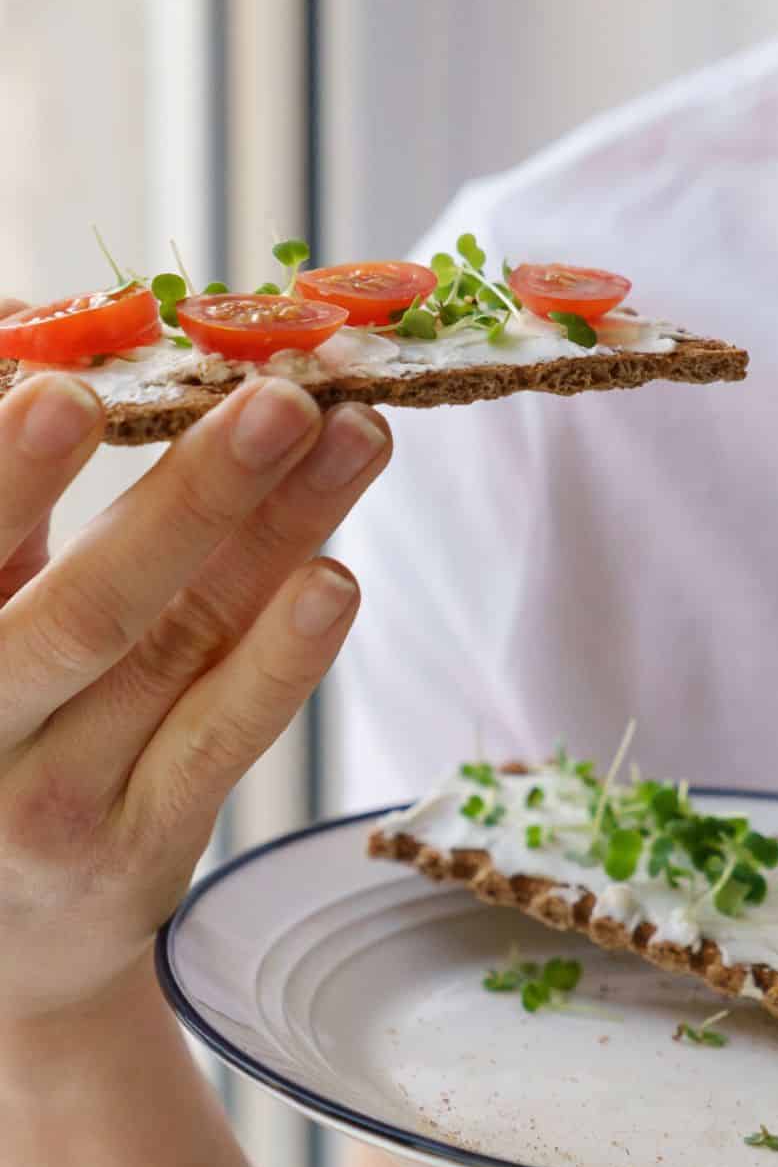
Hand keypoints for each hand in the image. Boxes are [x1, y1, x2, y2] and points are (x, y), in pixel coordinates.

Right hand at [0, 302, 391, 1030]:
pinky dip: (281, 662)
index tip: (76, 388)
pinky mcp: (143, 845)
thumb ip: (5, 511)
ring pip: (181, 650)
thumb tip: (31, 320)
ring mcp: (60, 801)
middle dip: (190, 497)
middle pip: (90, 611)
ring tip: (354, 439)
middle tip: (277, 399)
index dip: (10, 474)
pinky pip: (220, 742)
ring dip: (278, 535)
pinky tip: (335, 579)